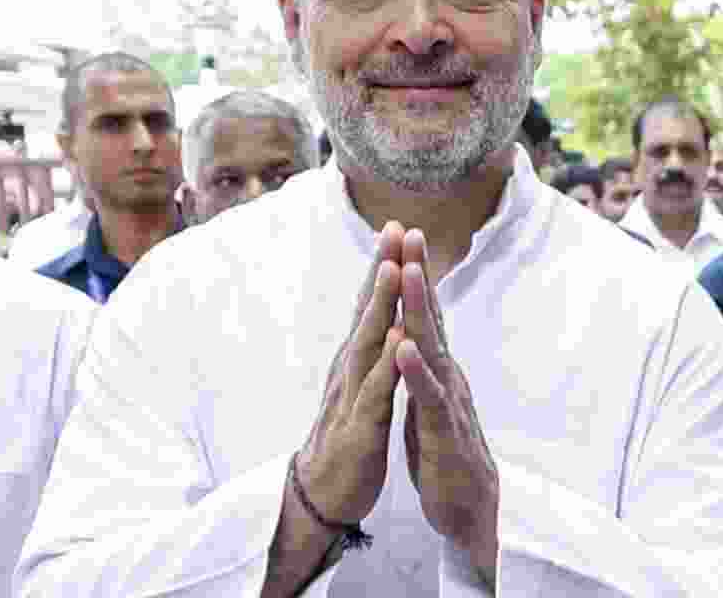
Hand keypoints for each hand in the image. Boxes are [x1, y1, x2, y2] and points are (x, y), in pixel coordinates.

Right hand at [296, 221, 406, 525]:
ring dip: (379, 305)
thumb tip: (382, 317)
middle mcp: (350, 369)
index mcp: (356, 360)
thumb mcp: (360, 387)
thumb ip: (369, 352)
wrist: (323, 494)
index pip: (371, 306)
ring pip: (368, 343)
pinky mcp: (360, 426)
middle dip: (381, 268)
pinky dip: (387, 365)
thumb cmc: (347, 436)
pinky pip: (375, 391)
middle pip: (367, 311)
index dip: (383, 266)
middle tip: (393, 228)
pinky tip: (399, 341)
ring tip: (393, 269)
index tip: (396, 228)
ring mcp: (352, 395)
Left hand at [396, 230, 500, 579]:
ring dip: (419, 308)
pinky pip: (428, 397)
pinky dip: (417, 371)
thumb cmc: (444, 453)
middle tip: (409, 232)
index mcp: (437, 369)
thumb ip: (422, 367)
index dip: (412, 275)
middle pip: (430, 317)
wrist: (468, 509)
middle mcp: (447, 375)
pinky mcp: (442, 432)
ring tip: (406, 273)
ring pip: (431, 347)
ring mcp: (448, 401)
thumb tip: (414, 333)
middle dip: (418, 274)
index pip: (422, 314)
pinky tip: (404, 348)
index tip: (400, 235)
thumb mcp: (427, 400)